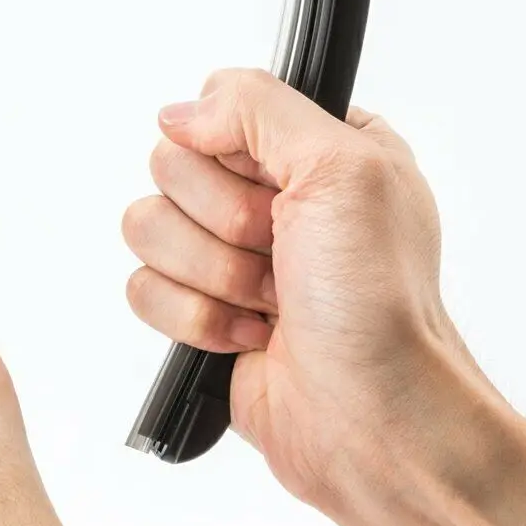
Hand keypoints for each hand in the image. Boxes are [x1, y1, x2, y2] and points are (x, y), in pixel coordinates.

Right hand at [121, 67, 470, 510]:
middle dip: (224, 222)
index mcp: (316, 145)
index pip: (217, 108)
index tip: (279, 192)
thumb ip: (257, 106)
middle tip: (282, 253)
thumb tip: (181, 111)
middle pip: (172, 167)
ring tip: (270, 301)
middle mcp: (273, 194)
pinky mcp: (202, 310)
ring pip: (148, 225)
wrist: (376, 420)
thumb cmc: (382, 305)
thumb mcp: (344, 167)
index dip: (233, 154)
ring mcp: (234, 253)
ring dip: (211, 274)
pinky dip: (194, 318)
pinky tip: (250, 337)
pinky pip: (142, 287)